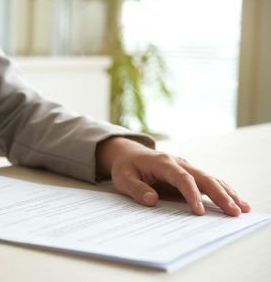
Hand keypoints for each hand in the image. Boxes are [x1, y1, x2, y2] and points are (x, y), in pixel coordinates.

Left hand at [95, 137, 250, 215]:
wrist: (128, 154)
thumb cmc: (125, 167)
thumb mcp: (123, 178)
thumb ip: (137, 189)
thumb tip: (151, 200)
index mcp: (162, 162)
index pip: (182, 178)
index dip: (192, 194)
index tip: (198, 211)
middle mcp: (178, 163)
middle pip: (203, 178)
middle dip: (219, 195)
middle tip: (233, 211)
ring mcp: (185, 167)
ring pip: (210, 179)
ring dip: (226, 193)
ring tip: (242, 209)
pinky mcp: (188, 174)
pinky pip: (208, 182)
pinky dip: (222, 191)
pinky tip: (235, 201)